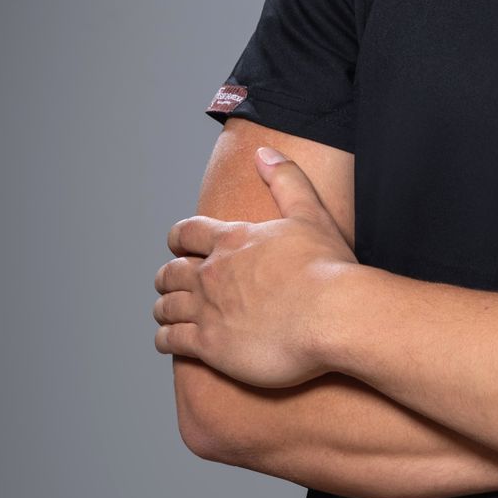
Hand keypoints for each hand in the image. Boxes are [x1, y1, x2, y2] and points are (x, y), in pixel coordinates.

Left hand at [153, 146, 357, 386]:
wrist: (332, 314)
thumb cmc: (326, 265)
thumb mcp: (310, 212)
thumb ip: (285, 178)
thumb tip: (263, 151)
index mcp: (233, 240)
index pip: (187, 233)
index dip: (178, 238)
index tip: (178, 244)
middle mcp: (212, 273)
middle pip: (170, 272)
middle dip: (169, 275)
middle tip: (173, 282)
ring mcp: (207, 310)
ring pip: (165, 307)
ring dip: (165, 307)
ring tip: (169, 312)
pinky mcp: (209, 346)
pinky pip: (170, 340)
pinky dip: (165, 338)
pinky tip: (170, 339)